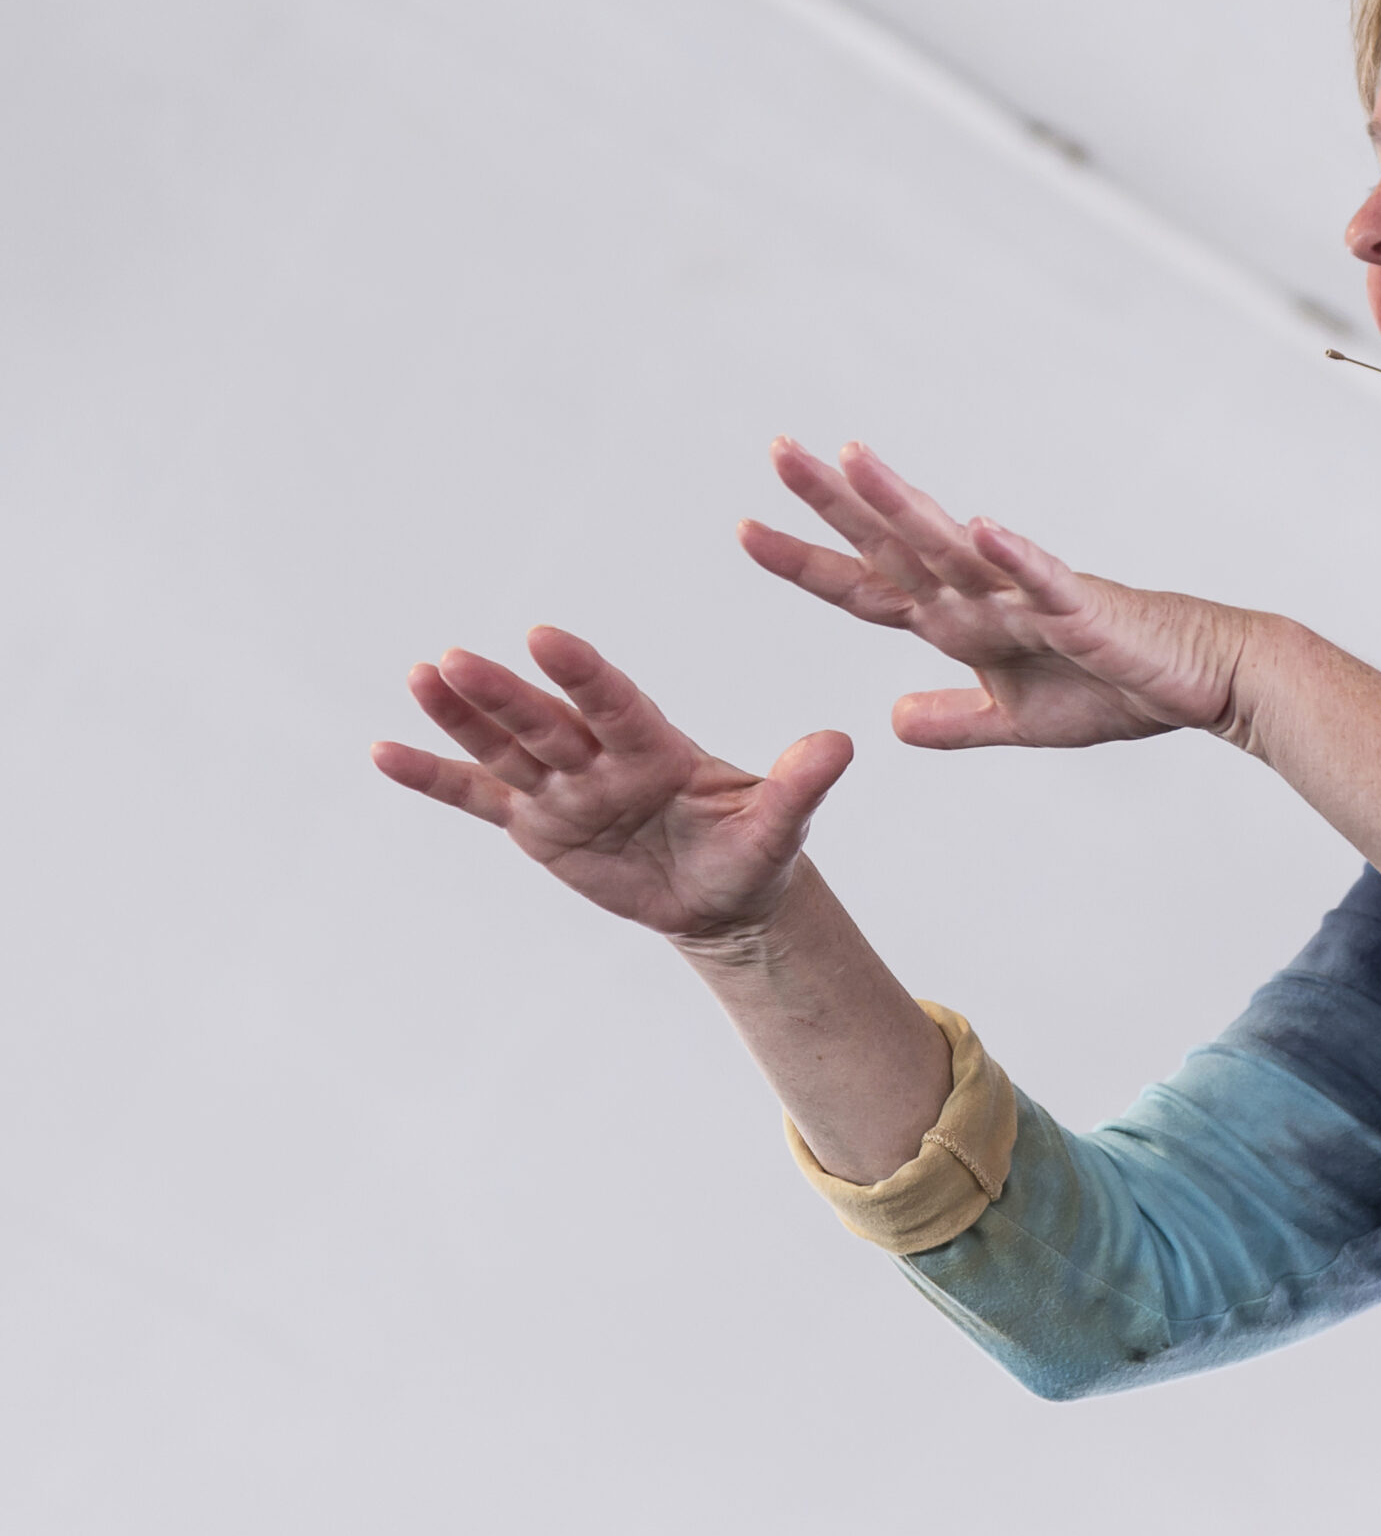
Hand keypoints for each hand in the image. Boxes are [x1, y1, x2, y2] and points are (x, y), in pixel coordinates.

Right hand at [371, 625, 850, 938]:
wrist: (725, 897)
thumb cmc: (755, 853)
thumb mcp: (781, 827)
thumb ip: (800, 785)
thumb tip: (842, 743)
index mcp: (658, 748)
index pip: (615, 705)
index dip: (582, 675)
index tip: (547, 638)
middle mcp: (602, 758)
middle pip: (545, 720)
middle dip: (502, 694)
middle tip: (454, 657)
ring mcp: (564, 790)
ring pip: (505, 748)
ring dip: (460, 716)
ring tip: (420, 676)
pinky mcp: (536, 826)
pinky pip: (478, 799)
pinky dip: (433, 779)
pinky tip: (382, 751)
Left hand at [740, 439, 1257, 750]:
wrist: (1205, 681)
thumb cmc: (1119, 687)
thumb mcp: (1020, 720)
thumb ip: (956, 719)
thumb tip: (890, 721)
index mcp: (965, 621)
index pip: (870, 588)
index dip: (808, 564)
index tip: (744, 531)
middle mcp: (987, 594)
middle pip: (895, 545)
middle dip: (835, 501)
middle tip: (776, 449)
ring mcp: (1034, 595)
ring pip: (955, 546)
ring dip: (905, 504)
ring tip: (854, 458)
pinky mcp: (1086, 610)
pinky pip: (1044, 579)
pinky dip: (1014, 554)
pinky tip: (981, 525)